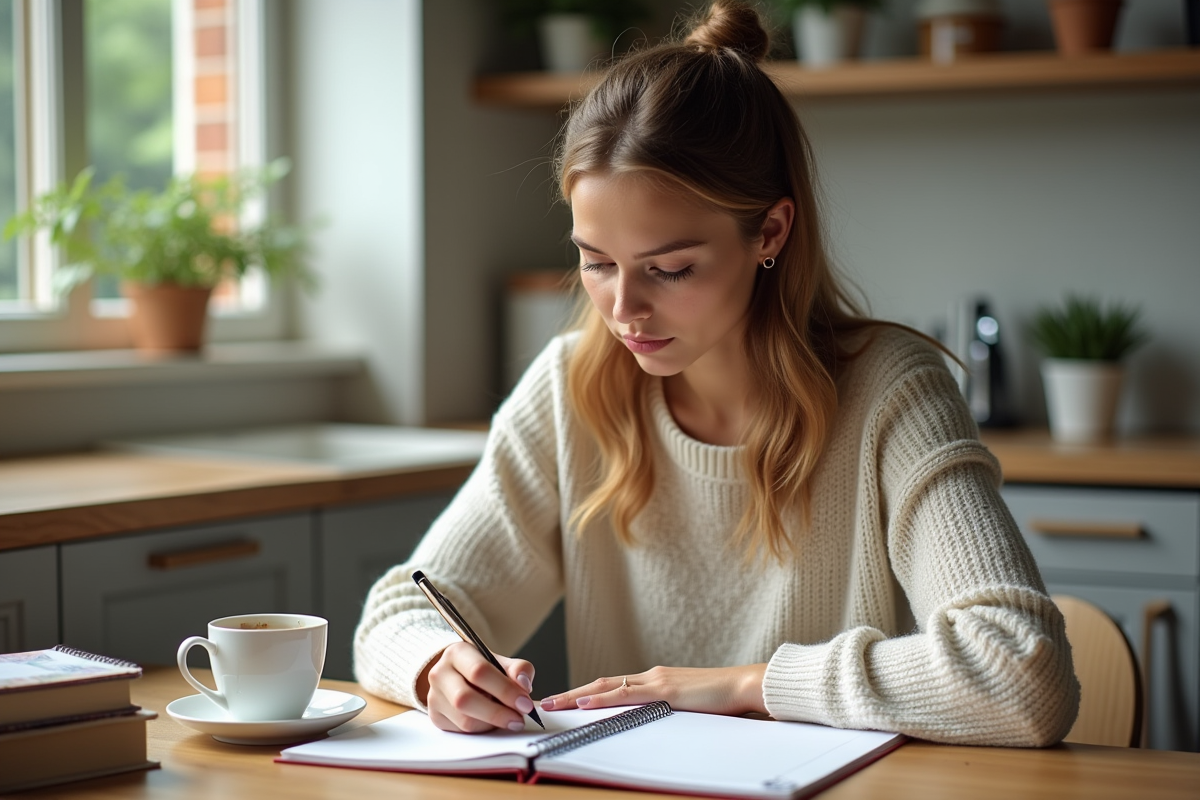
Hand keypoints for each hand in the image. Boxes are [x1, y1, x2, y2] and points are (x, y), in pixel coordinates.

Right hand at [420, 642, 536, 732]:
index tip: (525, 703)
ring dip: (491, 724)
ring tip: (508, 719)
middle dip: (497, 712)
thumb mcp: (500, 662)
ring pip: (464, 720)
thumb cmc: (482, 668)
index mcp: (457, 653)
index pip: (479, 671)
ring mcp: (434, 697)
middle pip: (465, 699)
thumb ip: (518, 670)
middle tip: (519, 718)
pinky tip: (491, 722)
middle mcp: (440, 673)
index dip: (505, 689)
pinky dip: (482, 730)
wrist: (458, 675)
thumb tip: (524, 684)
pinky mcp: (436, 717)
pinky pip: (461, 731)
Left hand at [539, 664, 767, 716]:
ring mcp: (656, 681)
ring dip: (576, 696)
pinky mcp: (665, 690)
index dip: (588, 694)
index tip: (567, 702)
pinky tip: (583, 703)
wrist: (745, 685)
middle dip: (572, 694)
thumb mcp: (689, 706)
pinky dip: (601, 698)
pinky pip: (626, 694)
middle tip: (547, 702)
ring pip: (606, 687)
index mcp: (656, 681)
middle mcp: (651, 676)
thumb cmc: (722, 699)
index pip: (614, 686)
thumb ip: (670, 711)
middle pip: (602, 684)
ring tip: (553, 703)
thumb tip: (655, 723)